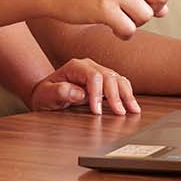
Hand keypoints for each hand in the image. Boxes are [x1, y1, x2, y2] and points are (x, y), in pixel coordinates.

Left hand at [25, 58, 140, 114]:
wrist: (47, 93)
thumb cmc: (46, 94)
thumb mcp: (46, 95)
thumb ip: (60, 92)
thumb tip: (79, 93)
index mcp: (76, 67)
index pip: (93, 77)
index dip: (98, 94)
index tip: (97, 111)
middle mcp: (89, 66)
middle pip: (109, 77)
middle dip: (116, 96)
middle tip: (120, 113)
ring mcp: (98, 72)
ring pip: (118, 79)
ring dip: (126, 94)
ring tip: (133, 110)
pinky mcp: (104, 81)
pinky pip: (120, 84)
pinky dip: (127, 94)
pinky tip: (132, 105)